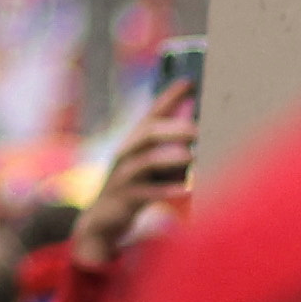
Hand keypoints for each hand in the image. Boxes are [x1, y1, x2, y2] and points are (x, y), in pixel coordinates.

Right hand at [90, 82, 199, 259]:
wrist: (102, 219)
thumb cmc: (134, 188)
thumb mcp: (149, 164)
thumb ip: (170, 148)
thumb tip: (198, 132)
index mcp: (135, 142)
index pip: (152, 113)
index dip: (169, 97)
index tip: (190, 82)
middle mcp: (126, 154)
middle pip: (147, 133)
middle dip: (173, 128)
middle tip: (198, 129)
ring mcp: (122, 176)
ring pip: (143, 161)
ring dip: (168, 157)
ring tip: (190, 156)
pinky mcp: (122, 199)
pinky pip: (143, 193)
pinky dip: (164, 190)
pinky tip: (184, 189)